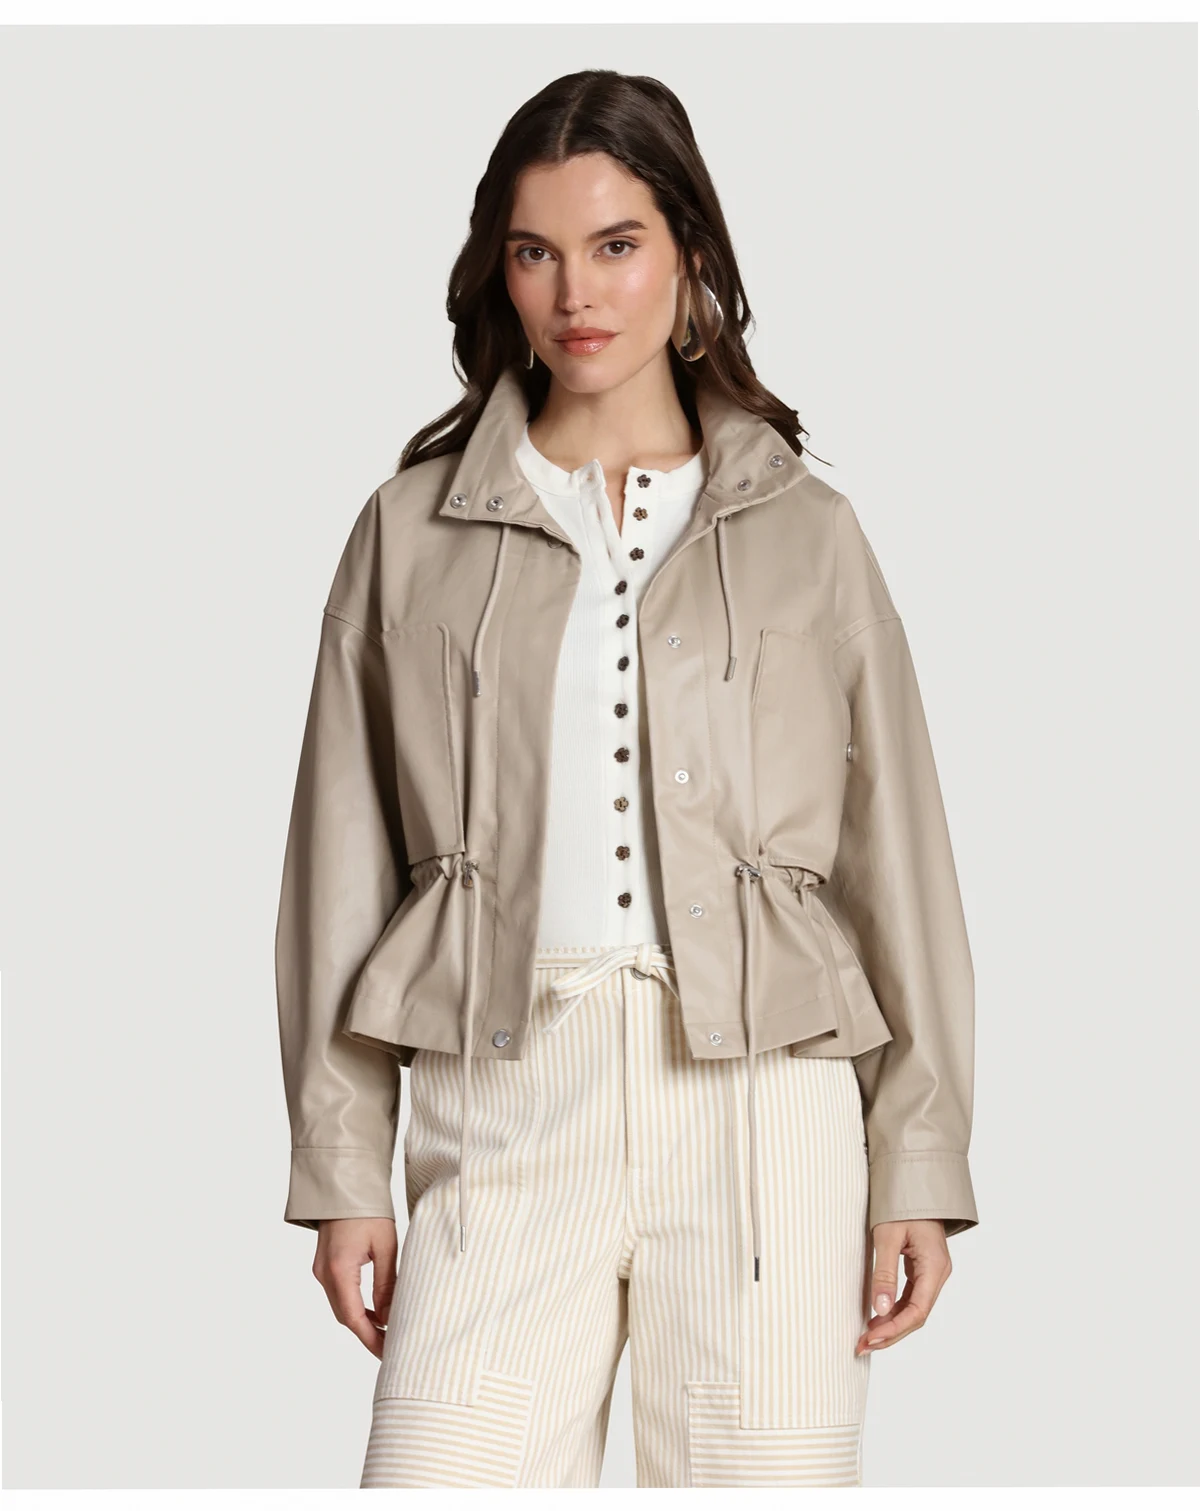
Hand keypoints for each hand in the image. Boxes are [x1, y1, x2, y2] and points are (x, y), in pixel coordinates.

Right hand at [313, 1217, 398, 1358]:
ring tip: (386, 1330)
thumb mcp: (385, 1245)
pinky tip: (372, 1310)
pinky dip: (355, 1306)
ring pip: (341, 1307)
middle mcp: (324, 1274)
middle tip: (391, 1345)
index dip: (371, 1339)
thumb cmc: (367, 1210)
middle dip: (367, 1334)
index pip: (354, 1318)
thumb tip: (389, 1316)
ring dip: (361, 1321)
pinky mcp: (324, 1265)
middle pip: (345, 1316)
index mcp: (339, 1270)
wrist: (343, 1186)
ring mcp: (321, 1270)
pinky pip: (339, 1294)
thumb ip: (386, 1283)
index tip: (388, 1352)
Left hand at [855, 1218, 950, 1355]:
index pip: (918, 1311)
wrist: (914, 1181)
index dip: (894, 1329)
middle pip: (916, 1315)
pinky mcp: (923, 1268)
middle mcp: (938, 1274)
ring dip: (891, 1323)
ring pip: (914, 1308)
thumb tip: (879, 1309)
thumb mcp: (888, 1237)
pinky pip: (911, 1296)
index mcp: (935, 1268)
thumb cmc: (902, 1205)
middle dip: (891, 1333)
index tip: (872, 1339)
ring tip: (867, 1337)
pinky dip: (894, 1309)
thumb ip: (884, 1273)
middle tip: (863, 1345)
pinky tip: (877, 1317)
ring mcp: (932, 1272)